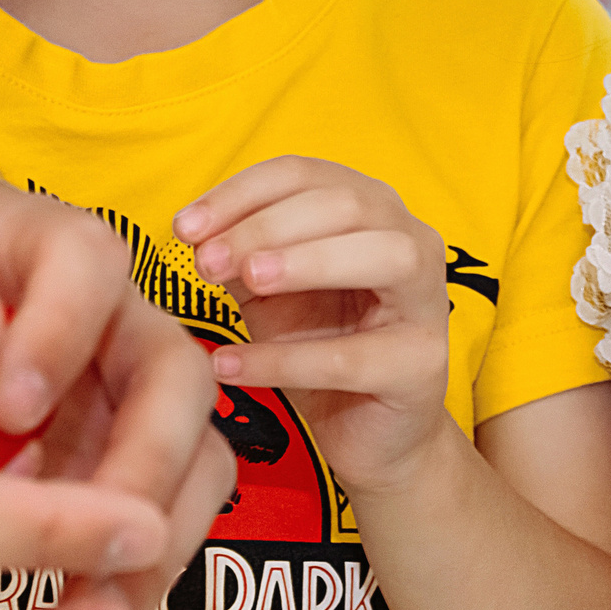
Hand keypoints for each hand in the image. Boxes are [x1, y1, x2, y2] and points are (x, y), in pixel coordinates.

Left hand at [174, 157, 451, 491]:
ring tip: (244, 283)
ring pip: (381, 257)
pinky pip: (353, 357)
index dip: (241, 193)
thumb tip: (195, 231)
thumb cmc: (321, 346)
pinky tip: (230, 366)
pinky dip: (285, 359)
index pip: (305, 175)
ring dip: (305, 261)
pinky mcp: (421, 366)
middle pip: (347, 205)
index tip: (184, 227)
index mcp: (372, 209)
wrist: (368, 434)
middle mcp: (412, 240)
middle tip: (205, 262)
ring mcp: (426, 302)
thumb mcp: (271, 291)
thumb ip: (240, 255)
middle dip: (266, 226)